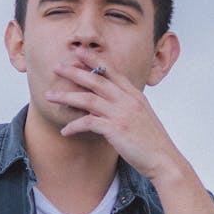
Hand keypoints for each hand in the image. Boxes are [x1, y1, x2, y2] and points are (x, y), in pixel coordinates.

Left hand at [45, 56, 181, 180]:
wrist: (164, 160)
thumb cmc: (152, 143)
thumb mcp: (142, 118)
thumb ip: (126, 107)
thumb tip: (109, 105)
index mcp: (135, 95)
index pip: (112, 71)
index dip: (94, 59)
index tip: (79, 52)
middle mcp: (128, 100)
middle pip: (96, 79)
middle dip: (74, 71)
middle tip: (56, 67)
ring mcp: (122, 113)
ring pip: (87, 99)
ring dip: (66, 96)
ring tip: (49, 96)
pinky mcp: (116, 129)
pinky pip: (88, 122)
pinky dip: (73, 126)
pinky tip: (64, 131)